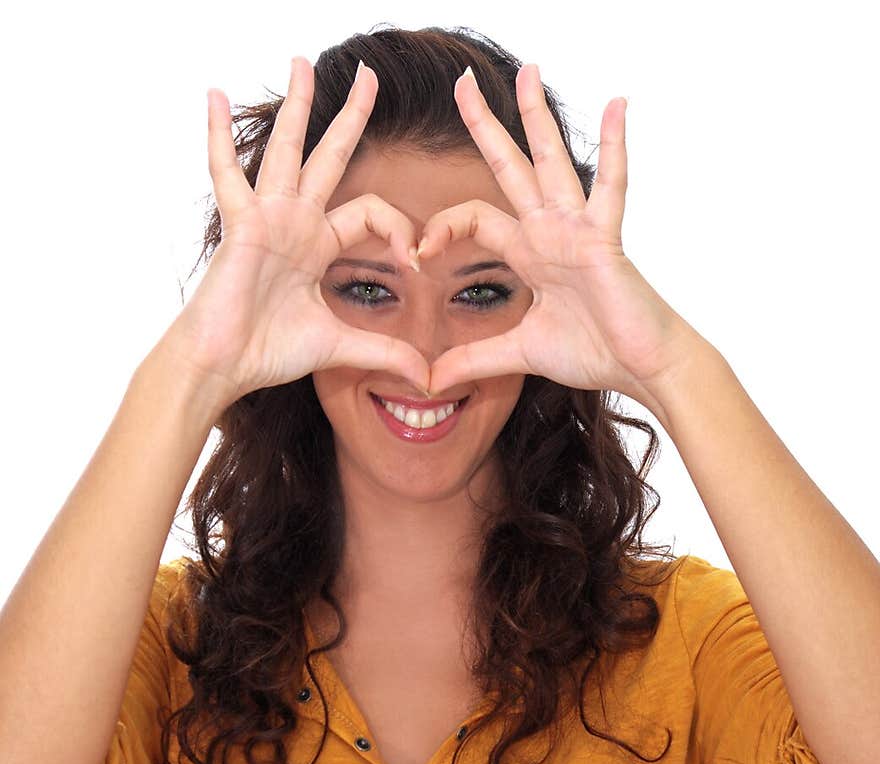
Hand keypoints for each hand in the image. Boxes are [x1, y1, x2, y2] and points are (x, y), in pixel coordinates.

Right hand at [165, 58, 430, 404]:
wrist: (224, 364)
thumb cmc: (268, 352)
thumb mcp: (339, 346)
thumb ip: (383, 351)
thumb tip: (428, 379)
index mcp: (317, 245)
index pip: (369, 212)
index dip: (399, 229)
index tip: (416, 258)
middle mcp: (294, 222)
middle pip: (330, 157)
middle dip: (352, 116)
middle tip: (370, 74)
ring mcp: (266, 217)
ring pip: (288, 149)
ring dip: (298, 105)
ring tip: (303, 61)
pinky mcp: (241, 223)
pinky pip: (227, 172)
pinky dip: (218, 134)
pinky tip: (213, 93)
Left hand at [421, 66, 701, 405]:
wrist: (639, 366)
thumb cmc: (593, 352)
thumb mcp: (518, 354)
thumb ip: (473, 359)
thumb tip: (430, 381)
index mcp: (530, 253)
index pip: (475, 219)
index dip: (441, 228)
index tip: (417, 251)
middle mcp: (550, 230)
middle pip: (509, 167)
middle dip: (484, 126)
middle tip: (461, 82)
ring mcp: (577, 228)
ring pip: (551, 161)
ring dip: (537, 115)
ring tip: (528, 69)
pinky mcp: (604, 237)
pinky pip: (611, 185)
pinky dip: (615, 146)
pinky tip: (617, 104)